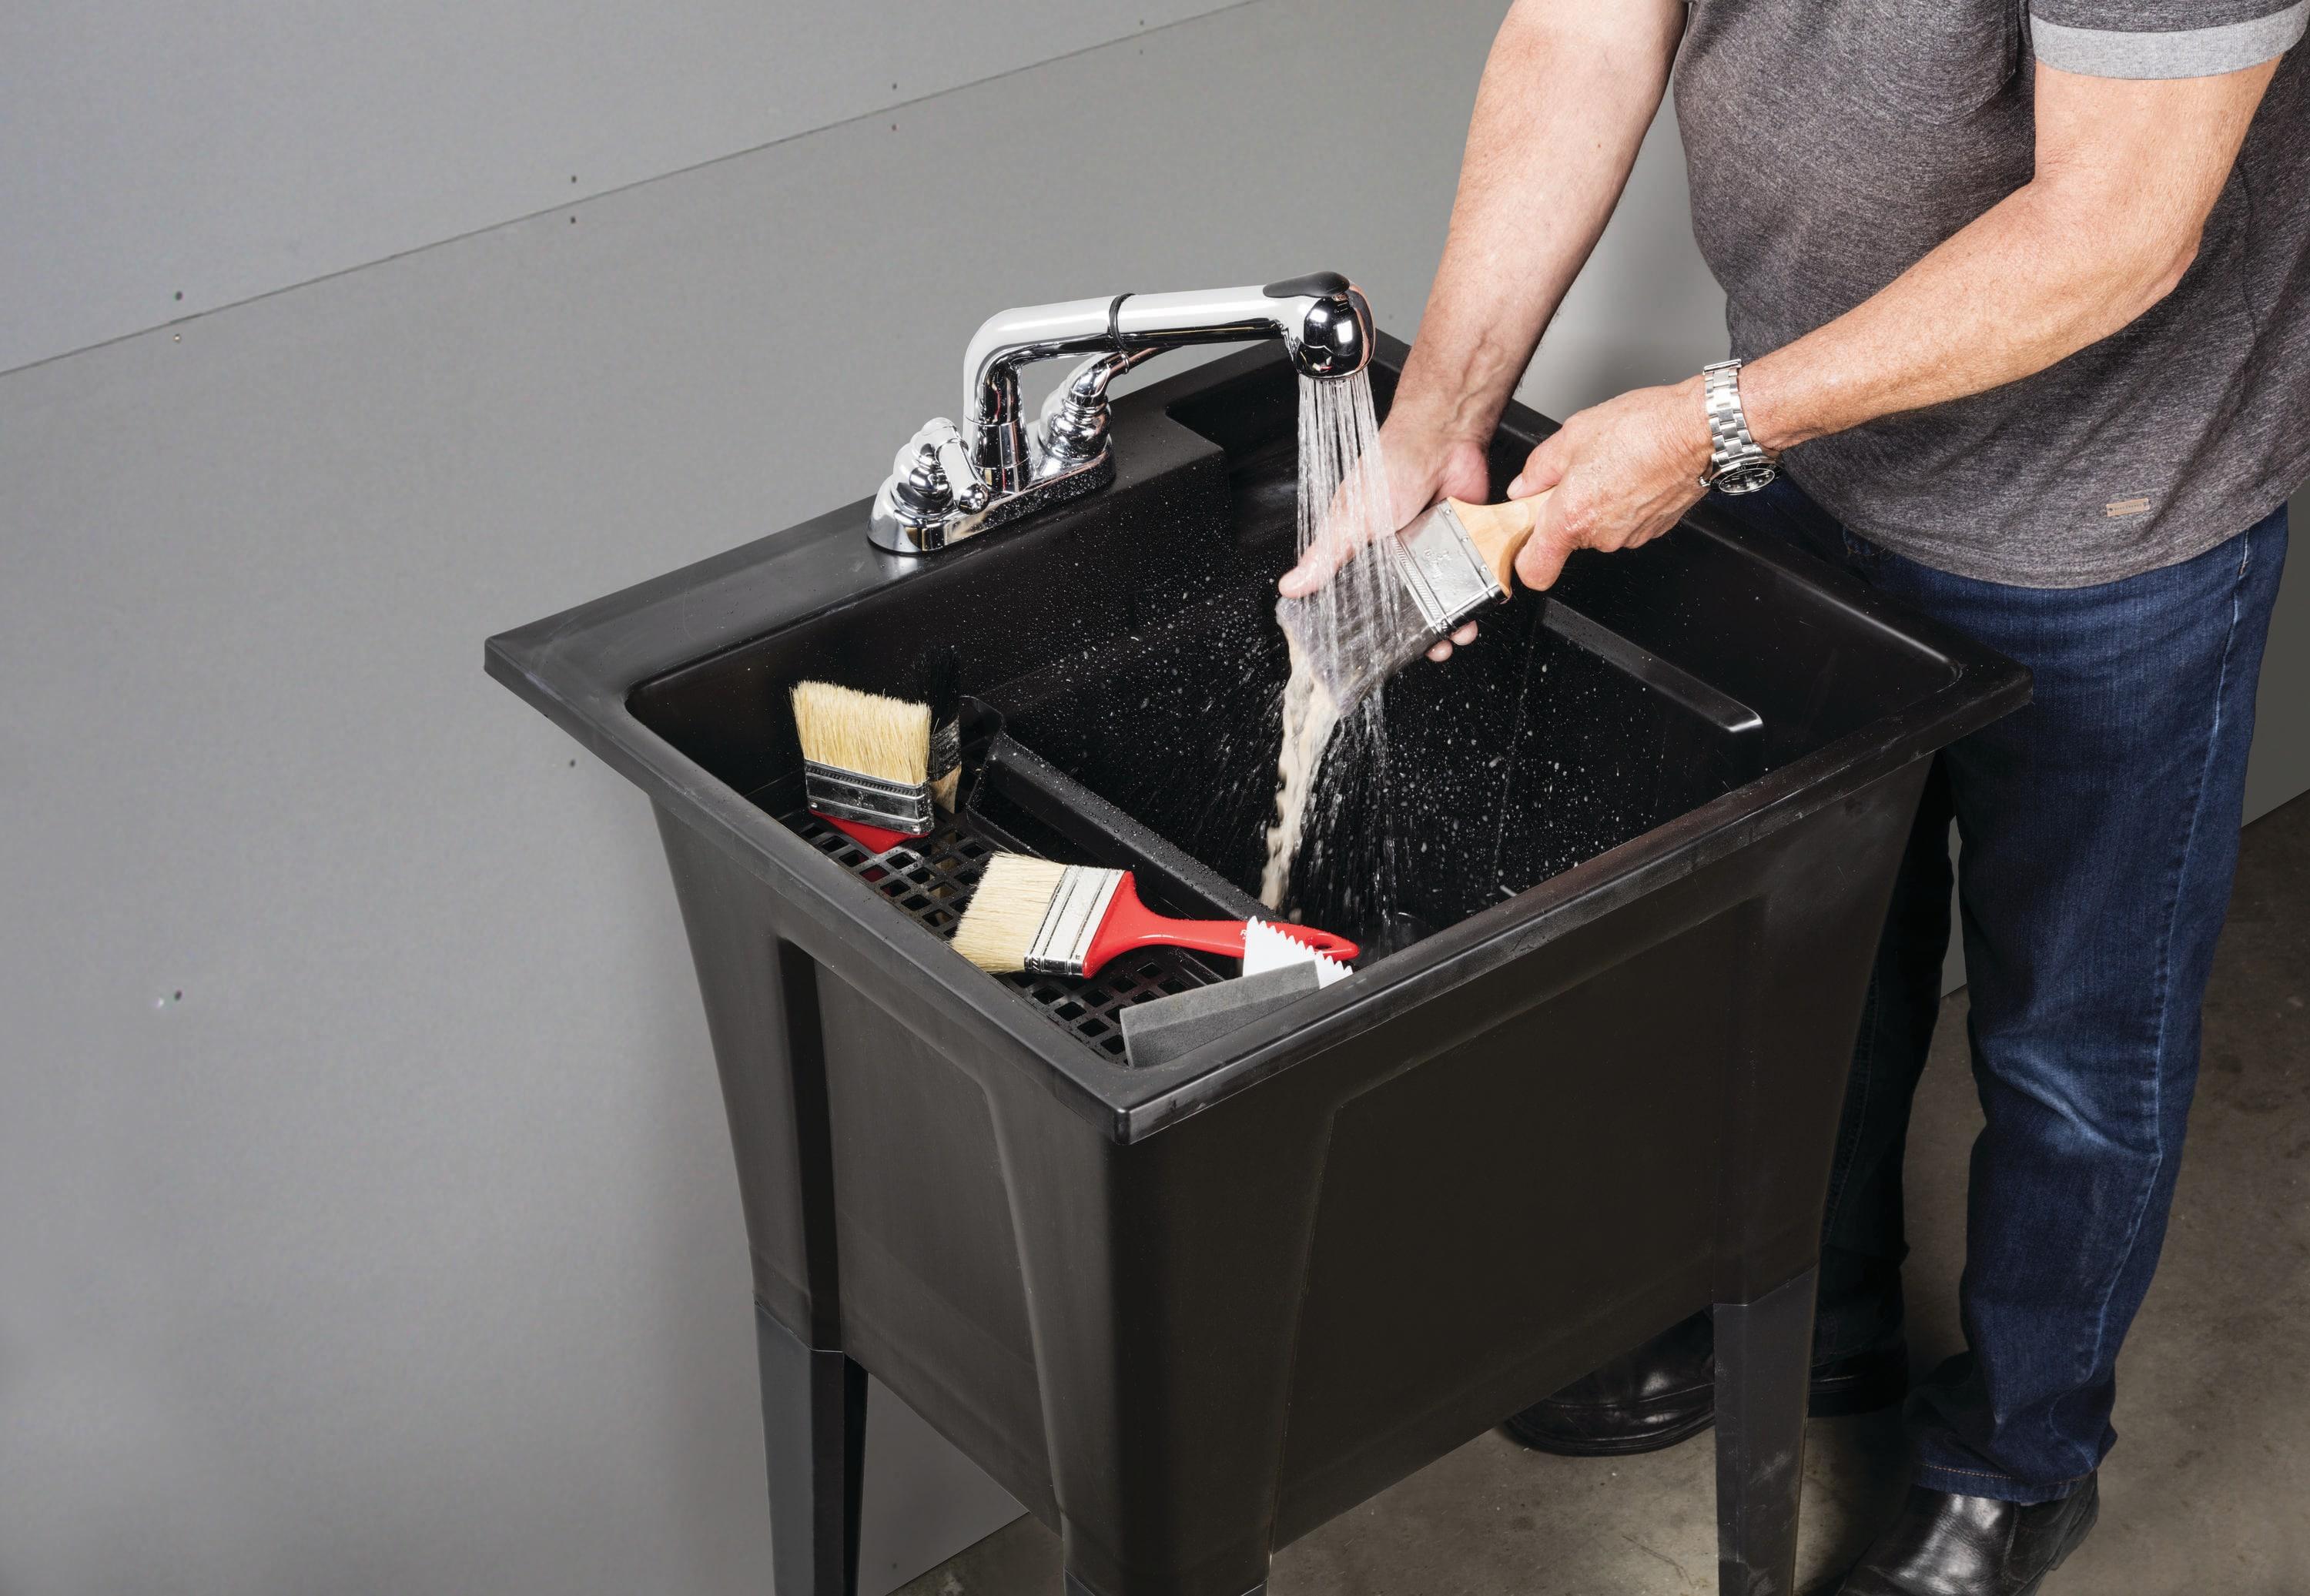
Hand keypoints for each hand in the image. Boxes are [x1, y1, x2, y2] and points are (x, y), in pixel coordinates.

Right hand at [1277, 414, 1490, 661]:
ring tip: (1458, 632)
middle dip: (1421, 634)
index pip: (1367, 603)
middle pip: (1410, 609)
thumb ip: (1326, 556)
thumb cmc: (1390, 468)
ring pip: (1444, 600)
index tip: (1383, 652)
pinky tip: (1480, 607)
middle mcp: (1401, 558)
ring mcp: (1435, 554)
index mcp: (1367, 554)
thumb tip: (1291, 585)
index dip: (1375, 630)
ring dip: (1454, 620)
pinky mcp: (1464, 546)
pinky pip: (1473, 581)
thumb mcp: (1351, 519)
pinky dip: (1479, 596)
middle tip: (1431, 648)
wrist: (1442, 438)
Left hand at [1504, 376, 1711, 590]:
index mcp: (1572, 517)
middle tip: (1574, 475)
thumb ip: (1539, 468)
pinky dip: (1623, 502)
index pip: (1533, 570)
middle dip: (1564, 511)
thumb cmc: (1644, 428)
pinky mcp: (1653, 530)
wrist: (1699, 429)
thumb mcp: (1573, 435)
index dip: (1522, 558)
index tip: (1520, 540)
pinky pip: (1625, 522)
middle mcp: (1601, 536)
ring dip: (1596, 503)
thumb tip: (1523, 487)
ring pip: (1597, 529)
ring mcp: (1630, 536)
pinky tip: (1632, 472)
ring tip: (1610, 466)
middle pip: (1567, 539)